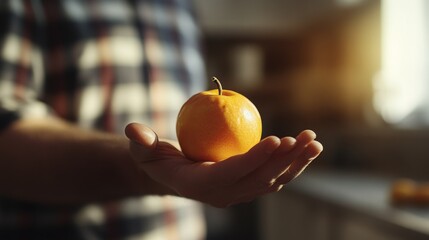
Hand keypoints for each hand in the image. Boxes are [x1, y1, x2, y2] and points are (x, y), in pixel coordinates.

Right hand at [125, 123, 322, 207]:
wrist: (169, 175)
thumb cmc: (155, 159)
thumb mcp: (143, 150)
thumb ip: (140, 142)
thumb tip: (135, 131)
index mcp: (202, 186)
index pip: (233, 173)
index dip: (255, 159)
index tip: (276, 138)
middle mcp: (225, 195)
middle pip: (261, 179)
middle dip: (285, 160)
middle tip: (306, 137)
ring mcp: (239, 193)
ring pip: (273, 180)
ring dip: (295, 163)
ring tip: (314, 142)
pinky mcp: (247, 185)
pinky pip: (273, 176)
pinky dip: (290, 163)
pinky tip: (304, 147)